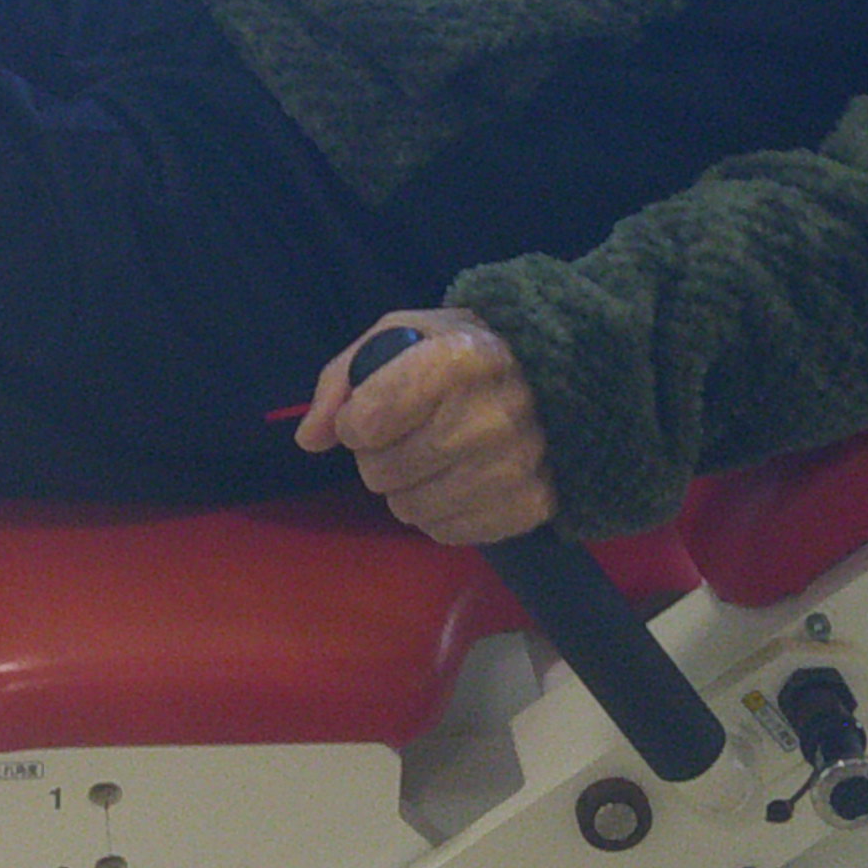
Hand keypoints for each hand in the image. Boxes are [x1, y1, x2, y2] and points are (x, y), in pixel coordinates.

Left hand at [293, 311, 555, 545]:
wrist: (556, 375)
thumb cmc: (462, 351)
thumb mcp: (401, 335)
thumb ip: (343, 378)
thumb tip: (311, 438)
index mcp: (460, 358)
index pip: (370, 419)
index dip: (354, 422)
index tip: (366, 414)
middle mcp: (494, 413)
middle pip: (383, 470)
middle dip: (376, 457)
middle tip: (402, 437)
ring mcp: (518, 464)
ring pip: (409, 508)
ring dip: (404, 489)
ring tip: (428, 459)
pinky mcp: (531, 505)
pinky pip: (445, 532)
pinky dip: (438, 513)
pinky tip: (455, 481)